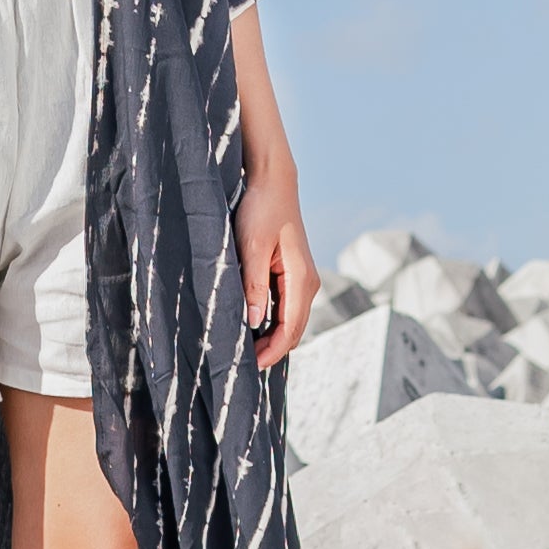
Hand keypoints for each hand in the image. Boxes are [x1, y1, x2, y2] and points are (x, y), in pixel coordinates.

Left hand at [236, 175, 318, 371]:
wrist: (272, 181)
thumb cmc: (261, 209)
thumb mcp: (251, 247)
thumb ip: (253, 286)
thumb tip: (253, 323)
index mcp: (301, 279)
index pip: (290, 330)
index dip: (271, 352)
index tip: (248, 366)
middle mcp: (308, 283)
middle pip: (293, 331)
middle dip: (271, 350)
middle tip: (241, 365)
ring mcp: (302, 279)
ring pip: (290, 321)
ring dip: (271, 337)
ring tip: (243, 349)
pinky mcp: (293, 274)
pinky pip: (285, 307)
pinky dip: (271, 322)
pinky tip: (251, 326)